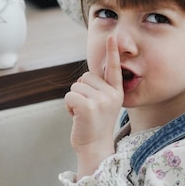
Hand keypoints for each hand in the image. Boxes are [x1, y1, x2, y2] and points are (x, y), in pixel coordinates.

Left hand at [65, 36, 123, 176]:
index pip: (115, 68)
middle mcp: (111, 94)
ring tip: (84, 115)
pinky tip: (77, 118)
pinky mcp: (88, 107)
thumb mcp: (102, 104)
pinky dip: (68, 107)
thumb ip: (98, 88)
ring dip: (74, 100)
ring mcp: (101, 101)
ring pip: (75, 86)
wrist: (94, 149)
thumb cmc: (94, 125)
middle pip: (85, 77)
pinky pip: (69, 96)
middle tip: (89, 110)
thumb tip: (87, 75)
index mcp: (116, 92)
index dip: (113, 51)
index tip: (113, 36)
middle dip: (81, 91)